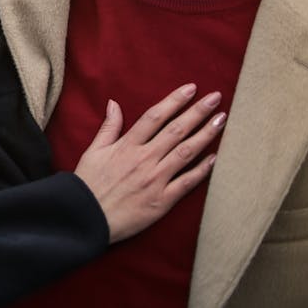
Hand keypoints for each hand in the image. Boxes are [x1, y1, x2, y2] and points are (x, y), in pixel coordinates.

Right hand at [73, 84, 224, 242]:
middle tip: (216, 98)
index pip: (155, 116)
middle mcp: (144, 159)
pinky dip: (202, 169)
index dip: (175, 100)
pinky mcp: (162, 200)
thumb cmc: (88, 184)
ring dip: (205, 135)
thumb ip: (108, 127)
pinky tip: (215, 157)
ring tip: (221, 120)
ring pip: (186, 152)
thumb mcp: (93, 151)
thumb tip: (113, 103)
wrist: (86, 218)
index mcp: (127, 145)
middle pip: (176, 130)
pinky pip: (187, 182)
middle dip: (198, 112)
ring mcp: (155, 179)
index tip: (191, 88)